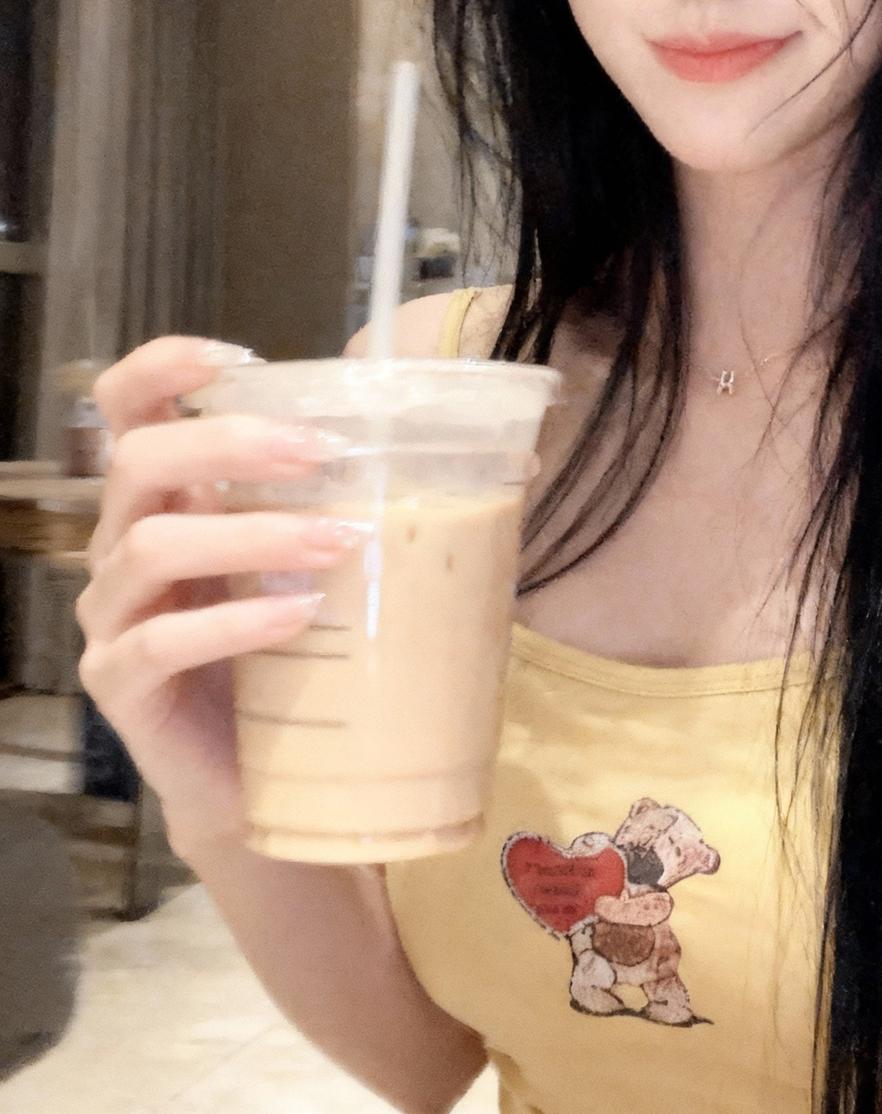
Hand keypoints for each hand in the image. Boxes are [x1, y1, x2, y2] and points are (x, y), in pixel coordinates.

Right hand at [75, 337, 357, 857]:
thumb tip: (515, 457)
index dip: (163, 367)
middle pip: (139, 459)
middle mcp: (125, 541)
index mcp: (169, 494)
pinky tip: (296, 619)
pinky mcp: (120, 685)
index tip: (238, 357)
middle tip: (316, 450)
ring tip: (335, 542)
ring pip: (151, 545)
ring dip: (250, 533)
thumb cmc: (296, 648)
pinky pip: (159, 643)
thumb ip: (371, 497)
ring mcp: (114, 614)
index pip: (127, 404)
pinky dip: (233, 622)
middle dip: (227, 442)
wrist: (264, 776)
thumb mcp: (322, 557)